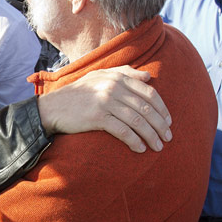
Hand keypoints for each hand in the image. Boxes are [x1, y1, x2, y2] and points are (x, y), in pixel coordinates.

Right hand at [37, 66, 172, 152]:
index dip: (162, 109)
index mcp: (117, 77)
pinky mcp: (97, 117)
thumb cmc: (78, 93)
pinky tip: (140, 149)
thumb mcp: (100, 76)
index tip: (168, 122)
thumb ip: (125, 73)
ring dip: (151, 136)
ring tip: (157, 146)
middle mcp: (113, 87)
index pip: (149, 93)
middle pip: (146, 108)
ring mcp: (105, 102)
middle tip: (167, 138)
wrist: (53, 107)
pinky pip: (122, 131)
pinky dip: (134, 141)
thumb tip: (149, 76)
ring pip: (137, 120)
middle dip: (160, 125)